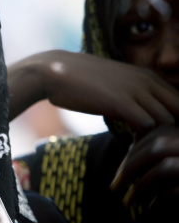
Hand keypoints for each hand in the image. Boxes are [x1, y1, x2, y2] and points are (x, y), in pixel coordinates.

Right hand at [7, 50, 178, 137]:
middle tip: (155, 148)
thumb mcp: (114, 83)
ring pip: (168, 120)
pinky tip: (129, 147)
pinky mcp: (120, 103)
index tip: (159, 138)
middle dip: (172, 132)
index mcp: (148, 76)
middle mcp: (147, 80)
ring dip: (157, 139)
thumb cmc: (80, 81)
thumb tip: (141, 114)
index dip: (175, 122)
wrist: (54, 72)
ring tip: (142, 151)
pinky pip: (148, 126)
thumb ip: (132, 94)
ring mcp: (135, 90)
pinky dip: (142, 141)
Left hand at [110, 125, 178, 222]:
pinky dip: (160, 200)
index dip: (133, 152)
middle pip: (156, 147)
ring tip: (127, 202)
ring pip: (163, 167)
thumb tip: (130, 150)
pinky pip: (177, 191)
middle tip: (114, 186)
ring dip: (140, 186)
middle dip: (129, 167)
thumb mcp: (177, 156)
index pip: (155, 133)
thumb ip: (162, 149)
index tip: (120, 171)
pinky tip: (151, 209)